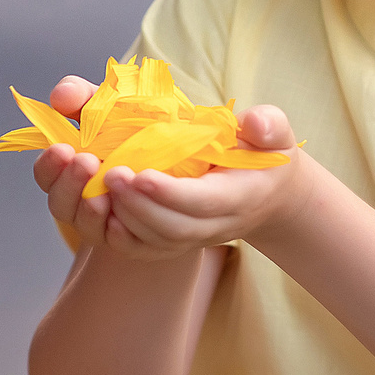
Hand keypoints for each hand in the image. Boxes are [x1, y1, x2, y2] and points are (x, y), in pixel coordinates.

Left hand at [90, 104, 310, 260]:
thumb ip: (269, 125)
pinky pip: (146, 250)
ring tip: (98, 186)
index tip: (139, 175)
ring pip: (156, 242)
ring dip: (124, 218)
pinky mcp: (176, 242)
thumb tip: (253, 125)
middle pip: (174, 229)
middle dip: (139, 206)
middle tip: (109, 175)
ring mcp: (195, 238)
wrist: (268, 194)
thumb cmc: (265, 155)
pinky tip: (101, 210)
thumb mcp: (275, 133)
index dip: (171, 194)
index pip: (204, 203)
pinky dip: (120, 236)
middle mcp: (217, 225)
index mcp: (241, 196)